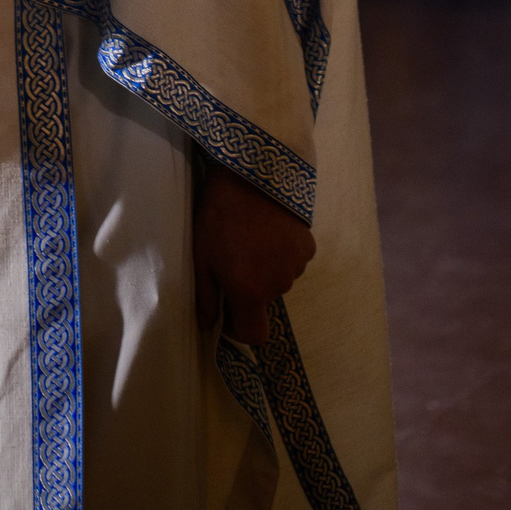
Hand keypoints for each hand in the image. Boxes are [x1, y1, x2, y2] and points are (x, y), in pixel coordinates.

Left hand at [194, 165, 315, 346]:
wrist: (251, 174)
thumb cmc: (218, 217)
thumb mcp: (201, 258)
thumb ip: (206, 297)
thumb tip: (208, 326)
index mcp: (250, 293)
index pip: (256, 335)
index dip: (240, 329)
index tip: (228, 310)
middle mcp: (279, 286)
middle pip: (265, 301)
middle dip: (251, 289)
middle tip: (234, 258)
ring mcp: (297, 265)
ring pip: (280, 279)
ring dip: (267, 269)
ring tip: (251, 239)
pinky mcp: (309, 246)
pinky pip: (294, 259)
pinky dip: (282, 252)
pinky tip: (269, 229)